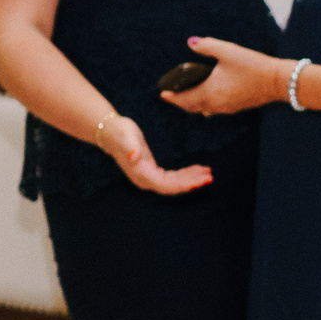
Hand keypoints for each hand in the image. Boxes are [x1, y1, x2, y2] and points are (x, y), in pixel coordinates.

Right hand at [96, 112, 212, 194]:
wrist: (110, 132)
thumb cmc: (119, 132)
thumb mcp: (125, 136)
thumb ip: (130, 147)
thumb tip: (133, 156)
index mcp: (141, 175)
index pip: (166, 186)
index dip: (184, 185)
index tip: (200, 181)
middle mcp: (145, 180)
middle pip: (173, 187)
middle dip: (192, 183)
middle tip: (210, 177)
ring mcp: (149, 177)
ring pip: (174, 184)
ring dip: (191, 179)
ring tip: (208, 173)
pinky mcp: (153, 171)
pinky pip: (172, 178)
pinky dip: (186, 174)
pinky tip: (197, 169)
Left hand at [162, 36, 287, 115]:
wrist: (279, 81)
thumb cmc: (252, 65)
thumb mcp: (227, 51)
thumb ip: (206, 46)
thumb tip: (190, 42)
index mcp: (210, 92)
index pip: (185, 99)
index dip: (172, 98)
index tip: (162, 94)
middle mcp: (217, 104)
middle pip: (192, 107)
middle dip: (180, 102)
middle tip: (171, 95)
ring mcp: (228, 108)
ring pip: (204, 110)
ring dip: (193, 104)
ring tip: (187, 94)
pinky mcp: (237, 107)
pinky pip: (215, 109)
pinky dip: (206, 104)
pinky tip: (208, 94)